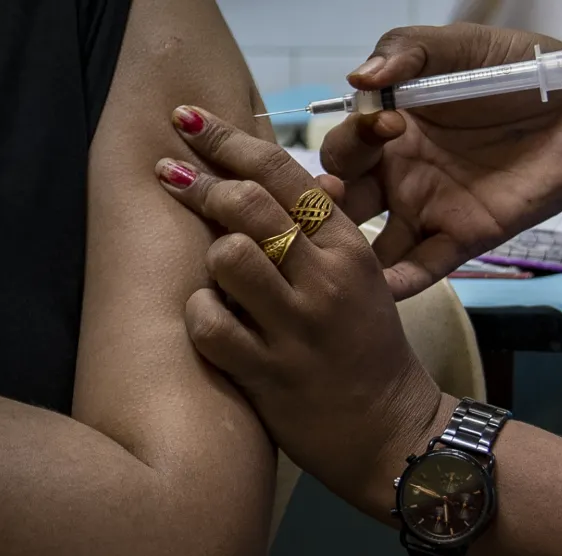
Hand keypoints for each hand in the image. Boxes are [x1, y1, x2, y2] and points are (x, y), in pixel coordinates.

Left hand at [156, 106, 443, 509]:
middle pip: (249, 205)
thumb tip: (275, 180)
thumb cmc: (367, 348)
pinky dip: (201, 315)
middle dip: (200, 183)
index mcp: (349, 250)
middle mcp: (326, 281)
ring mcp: (298, 328)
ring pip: (227, 256)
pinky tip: (215, 321)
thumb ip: (320, 234)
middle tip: (171, 176)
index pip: (285, 174)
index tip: (189, 120)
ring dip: (212, 260)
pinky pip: (209, 323)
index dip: (229, 140)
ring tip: (220, 277)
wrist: (391, 429)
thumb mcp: (361, 280)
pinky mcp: (269, 374)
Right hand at [322, 23, 561, 298]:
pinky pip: (423, 267)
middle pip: (346, 201)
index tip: (386, 125)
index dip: (349, 142)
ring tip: (339, 257)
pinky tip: (378, 288)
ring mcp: (431, 210)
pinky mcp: (465, 238)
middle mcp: (402, 175)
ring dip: (351, 254)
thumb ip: (406, 52)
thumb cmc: (517, 69)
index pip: (342, 149)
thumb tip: (359, 78)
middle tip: (331, 203)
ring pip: (373, 244)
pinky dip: (398, 282)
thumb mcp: (456, 47)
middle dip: (326, 207)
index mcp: (390, 131)